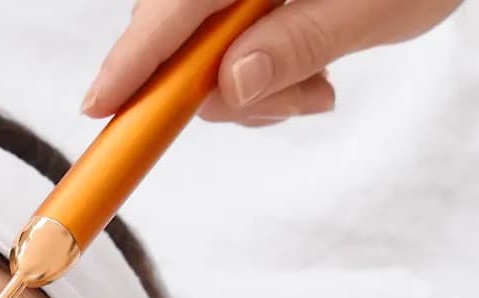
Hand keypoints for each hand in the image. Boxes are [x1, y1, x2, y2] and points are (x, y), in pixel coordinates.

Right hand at [83, 0, 464, 122]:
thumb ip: (302, 42)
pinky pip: (229, 30)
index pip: (175, 6)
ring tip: (314, 90)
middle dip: (211, 84)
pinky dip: (260, 63)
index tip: (100, 107)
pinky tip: (309, 71)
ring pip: (202, 37)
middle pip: (179, 23)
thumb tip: (231, 85)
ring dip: (245, 82)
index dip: (133, 59)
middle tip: (290, 105)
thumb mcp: (378, 5)